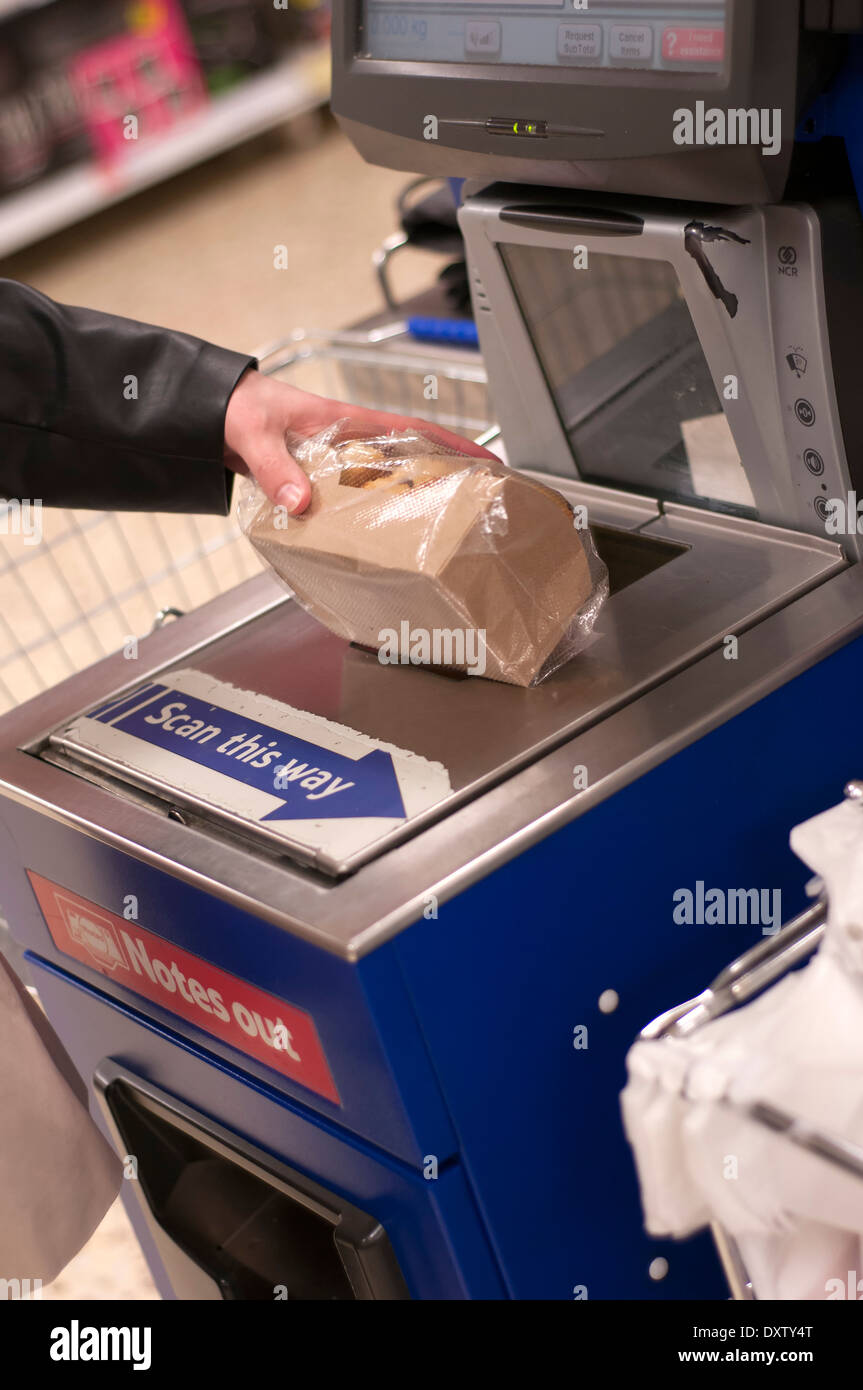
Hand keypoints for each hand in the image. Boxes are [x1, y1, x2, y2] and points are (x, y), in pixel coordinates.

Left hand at [224, 368, 498, 515]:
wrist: (207, 410)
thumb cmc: (235, 406)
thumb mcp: (254, 432)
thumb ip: (274, 467)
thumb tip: (301, 502)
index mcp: (344, 419)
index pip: (407, 429)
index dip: (449, 443)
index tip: (485, 460)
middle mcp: (346, 439)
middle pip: (406, 458)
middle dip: (442, 476)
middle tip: (473, 506)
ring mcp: (332, 459)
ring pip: (381, 480)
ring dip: (407, 498)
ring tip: (436, 528)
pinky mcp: (315, 477)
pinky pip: (350, 496)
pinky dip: (367, 513)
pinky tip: (374, 537)